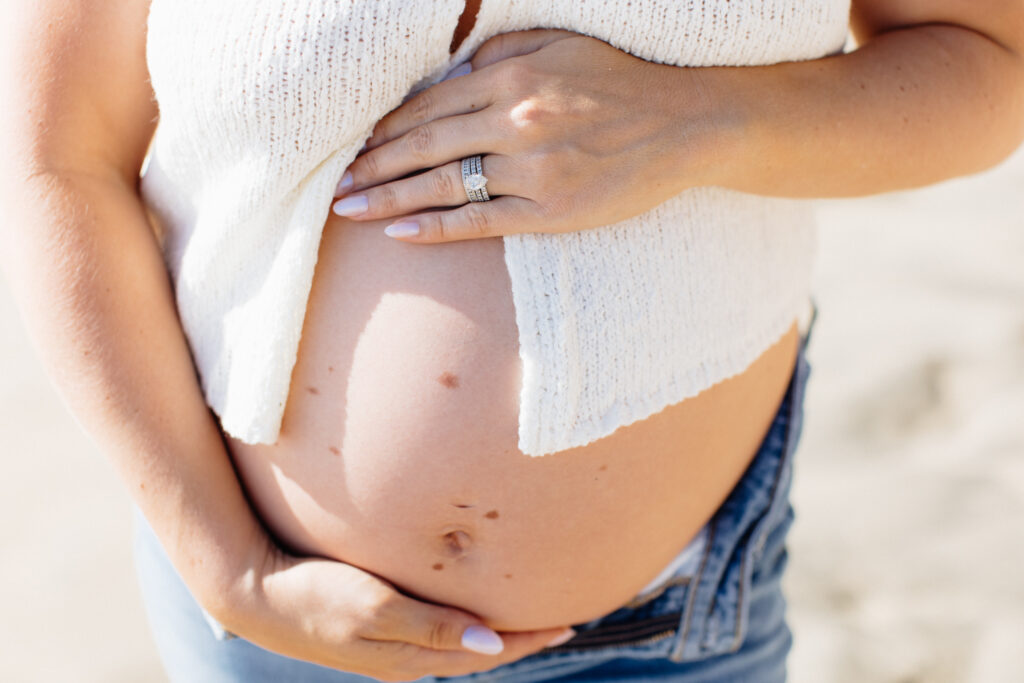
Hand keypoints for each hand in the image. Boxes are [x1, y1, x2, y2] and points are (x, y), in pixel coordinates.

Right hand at [208, 534, 575, 680]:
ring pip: (458, 641)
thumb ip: (432, 626)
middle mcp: (405, 656)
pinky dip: (464, 620)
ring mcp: (389, 644)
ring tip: (525, 615)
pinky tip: (469, 606)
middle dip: (520, 639)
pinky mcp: (375, 624)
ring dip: (495, 631)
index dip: (528, 640)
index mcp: (410, 658)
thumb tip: (492, 643)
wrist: (255, 592)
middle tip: (561, 619)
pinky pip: (435, 628)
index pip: (486, 654)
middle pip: (478, 652)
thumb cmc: (313, 594)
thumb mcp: (373, 609)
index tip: (570, 623)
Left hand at [332, 29, 714, 242]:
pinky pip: (480, 220)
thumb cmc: (621, 81)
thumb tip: (446, 70)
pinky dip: (435, 228)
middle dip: (372, 165)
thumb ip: (499, 53)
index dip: (385, 127)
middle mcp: (516, 121)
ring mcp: (532, 169)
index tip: (353, 143)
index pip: (430, 104)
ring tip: (348, 209)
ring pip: (442, 184)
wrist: (686, 125)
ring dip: (388, 197)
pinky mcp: (551, 210)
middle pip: (424, 145)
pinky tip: (399, 233)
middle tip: (333, 183)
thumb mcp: (560, 42)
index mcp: (513, 77)